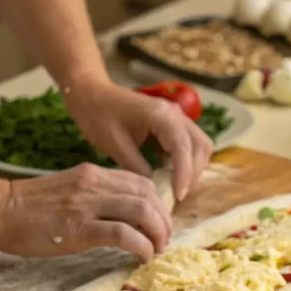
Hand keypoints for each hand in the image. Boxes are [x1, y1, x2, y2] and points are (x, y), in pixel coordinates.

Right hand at [0, 163, 171, 259]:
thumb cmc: (27, 208)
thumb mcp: (67, 191)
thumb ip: (93, 196)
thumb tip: (120, 216)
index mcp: (93, 174)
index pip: (141, 183)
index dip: (158, 205)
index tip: (157, 225)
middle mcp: (94, 184)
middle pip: (148, 196)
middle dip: (163, 221)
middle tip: (162, 242)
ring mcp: (87, 205)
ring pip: (142, 211)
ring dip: (157, 233)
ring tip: (156, 250)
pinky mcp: (79, 228)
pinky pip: (123, 233)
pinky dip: (141, 245)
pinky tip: (142, 256)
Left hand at [64, 78, 212, 200]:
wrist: (90, 94)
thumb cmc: (99, 117)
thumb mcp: (116, 146)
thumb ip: (138, 168)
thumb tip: (155, 190)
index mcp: (161, 116)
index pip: (183, 147)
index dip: (184, 174)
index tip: (178, 196)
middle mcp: (174, 113)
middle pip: (200, 145)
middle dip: (193, 173)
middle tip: (178, 196)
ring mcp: (175, 117)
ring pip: (198, 144)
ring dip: (192, 167)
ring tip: (176, 188)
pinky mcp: (170, 123)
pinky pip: (187, 143)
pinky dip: (184, 160)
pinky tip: (169, 175)